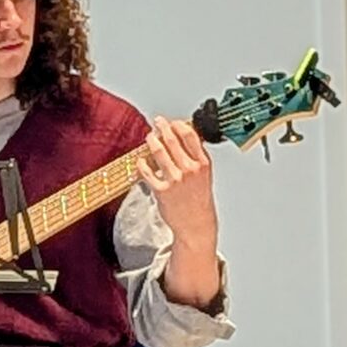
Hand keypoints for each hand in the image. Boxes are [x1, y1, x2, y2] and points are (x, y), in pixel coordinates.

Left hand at [137, 116, 217, 249]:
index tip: (172, 122)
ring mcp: (175, 180)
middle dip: (162, 127)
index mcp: (202, 164)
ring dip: (151, 141)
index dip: (178, 125)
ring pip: (158, 151)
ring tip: (149, 137)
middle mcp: (189, 170)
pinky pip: (147, 172)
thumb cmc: (199, 200)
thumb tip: (185, 137)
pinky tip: (141, 160)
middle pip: (172, 140)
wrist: (195, 224)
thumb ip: (196, 157)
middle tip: (157, 123)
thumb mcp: (204, 175)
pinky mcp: (161, 191)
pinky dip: (142, 163)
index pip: (190, 135)